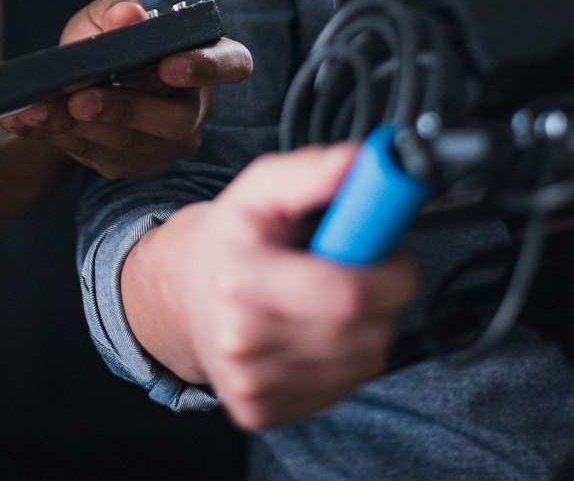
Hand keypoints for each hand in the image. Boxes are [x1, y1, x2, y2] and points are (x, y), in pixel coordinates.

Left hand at [0, 0, 252, 178]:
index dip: (207, 68)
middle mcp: (194, 109)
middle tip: (80, 99)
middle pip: (174, 121)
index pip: (231, 65)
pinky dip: (59, 138)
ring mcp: (166, 145)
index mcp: (203, 59)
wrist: (74, 81)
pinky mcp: (132, 165)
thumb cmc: (104, 40)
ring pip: (130, 145)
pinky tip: (28, 123)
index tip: (168, 66)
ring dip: (79, 128)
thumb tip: (128, 16)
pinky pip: (98, 158)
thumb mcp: (104, 17)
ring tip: (36, 109)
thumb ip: (116, 11)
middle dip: (124, 110)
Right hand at [124, 143, 417, 430]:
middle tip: (362, 267)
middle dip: (386, 297)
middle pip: (364, 333)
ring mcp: (252, 384)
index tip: (390, 251)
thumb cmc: (233, 239)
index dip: (391, 273)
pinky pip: (344, 386)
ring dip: (368, 328)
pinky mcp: (261, 411)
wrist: (183, 294)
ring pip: (364, 362)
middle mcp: (242, 340)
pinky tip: (318, 330)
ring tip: (333, 296)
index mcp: (241, 280)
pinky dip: (347, 357)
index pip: (348, 294)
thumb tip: (361, 163)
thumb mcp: (263, 188)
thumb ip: (313, 172)